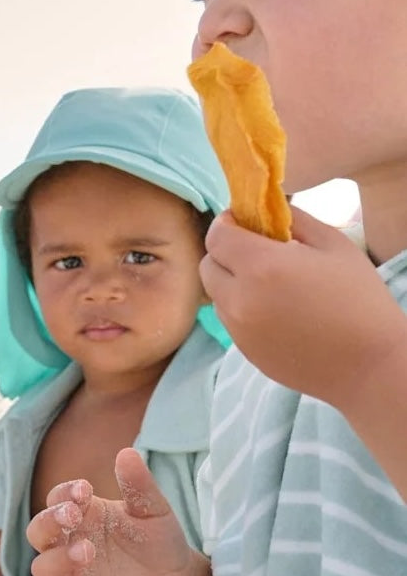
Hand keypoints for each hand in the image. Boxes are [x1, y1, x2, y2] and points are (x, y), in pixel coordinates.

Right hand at [27, 448, 199, 575]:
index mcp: (82, 518)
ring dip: (59, 559)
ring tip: (88, 552)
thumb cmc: (160, 543)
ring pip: (43, 569)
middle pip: (37, 533)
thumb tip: (127, 452)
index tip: (84, 490)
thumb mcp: (154, 511)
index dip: (62, 495)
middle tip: (73, 516)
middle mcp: (70, 545)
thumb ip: (138, 485)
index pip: (55, 501)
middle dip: (47, 523)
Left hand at [201, 206, 405, 407]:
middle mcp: (239, 299)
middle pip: (207, 266)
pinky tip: (275, 309)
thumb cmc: (359, 299)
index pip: (216, 236)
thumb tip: (268, 211)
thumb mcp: (334, 246)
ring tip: (268, 282)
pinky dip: (241, 307)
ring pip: (216, 295)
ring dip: (231, 281)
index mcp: (261, 267)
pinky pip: (229, 320)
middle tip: (253, 249)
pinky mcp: (243, 351)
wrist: (368, 364)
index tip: (241, 220)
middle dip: (224, 252)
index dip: (225, 223)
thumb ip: (295, 222)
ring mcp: (237, 330)